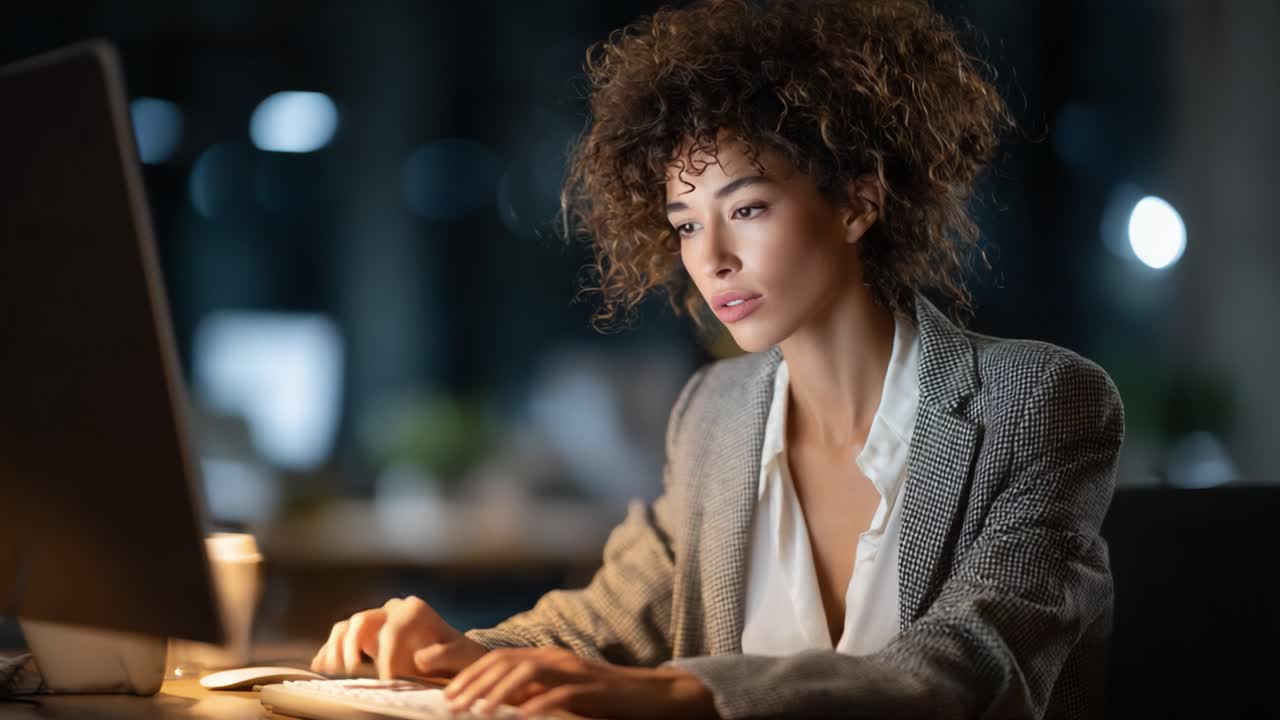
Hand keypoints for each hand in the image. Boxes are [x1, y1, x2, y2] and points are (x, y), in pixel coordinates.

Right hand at [310, 595, 488, 678]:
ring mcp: (377, 622)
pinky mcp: (367, 637)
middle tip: (351, 671)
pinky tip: (320, 667)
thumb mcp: (461, 655)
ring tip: (331, 669)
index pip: (392, 630)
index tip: (387, 681)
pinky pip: (342, 638)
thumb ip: (444, 654)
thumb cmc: (459, 655)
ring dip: (335, 647)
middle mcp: (392, 610)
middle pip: (362, 621)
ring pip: (347, 627)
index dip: (387, 656)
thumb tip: (420, 656)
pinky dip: (330, 651)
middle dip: (353, 645)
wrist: (455, 655)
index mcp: (414, 610)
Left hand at [442, 646, 717, 718]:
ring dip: (497, 692)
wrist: (648, 695)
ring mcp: (573, 671)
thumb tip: (497, 704)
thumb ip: (533, 692)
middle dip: (474, 683)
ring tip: (477, 712)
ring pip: (526, 672)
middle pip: (505, 662)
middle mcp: (556, 658)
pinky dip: (537, 704)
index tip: (447, 696)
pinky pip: (558, 694)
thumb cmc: (602, 698)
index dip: (470, 675)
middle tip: (451, 705)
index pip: (498, 659)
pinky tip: (520, 718)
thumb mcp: (561, 692)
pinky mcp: (590, 689)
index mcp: (546, 657)